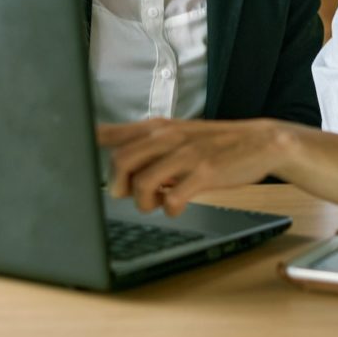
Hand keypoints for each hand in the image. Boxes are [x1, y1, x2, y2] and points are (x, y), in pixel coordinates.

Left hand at [97, 118, 292, 215]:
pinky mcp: (206, 172)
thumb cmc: (212, 142)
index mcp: (157, 127)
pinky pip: (174, 198)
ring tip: (155, 203)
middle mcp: (168, 136)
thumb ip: (141, 139)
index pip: (110, 133)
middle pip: (121, 161)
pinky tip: (177, 206)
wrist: (260, 141)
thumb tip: (102, 143)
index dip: (86, 146)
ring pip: (144, 182)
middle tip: (127, 194)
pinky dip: (170, 209)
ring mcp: (187, 154)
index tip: (77, 162)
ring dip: (143, 202)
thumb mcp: (174, 132)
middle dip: (117, 186)